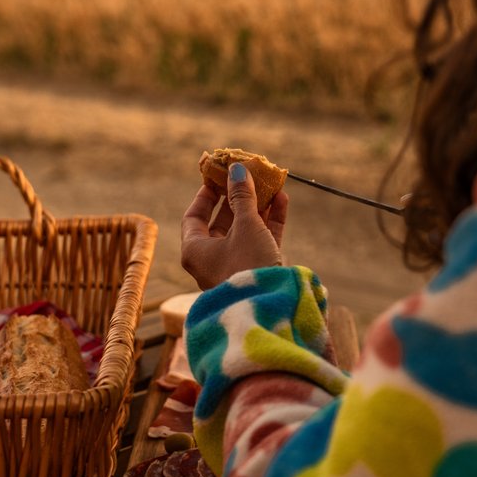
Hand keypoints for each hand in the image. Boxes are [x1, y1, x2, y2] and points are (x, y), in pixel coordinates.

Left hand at [182, 163, 288, 289]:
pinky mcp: (258, 270)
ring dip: (257, 207)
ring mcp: (236, 266)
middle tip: (246, 177)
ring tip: (270, 184)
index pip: (194, 217)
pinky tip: (282, 200)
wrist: (270, 307)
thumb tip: (237, 169)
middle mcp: (212, 260)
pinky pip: (261, 240)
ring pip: (245, 230)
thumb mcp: (245, 225)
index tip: (217, 176)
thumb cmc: (247, 263)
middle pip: (222, 223)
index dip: (206, 195)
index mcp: (195, 251)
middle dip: (237, 198)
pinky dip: (270, 221)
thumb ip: (242, 196)